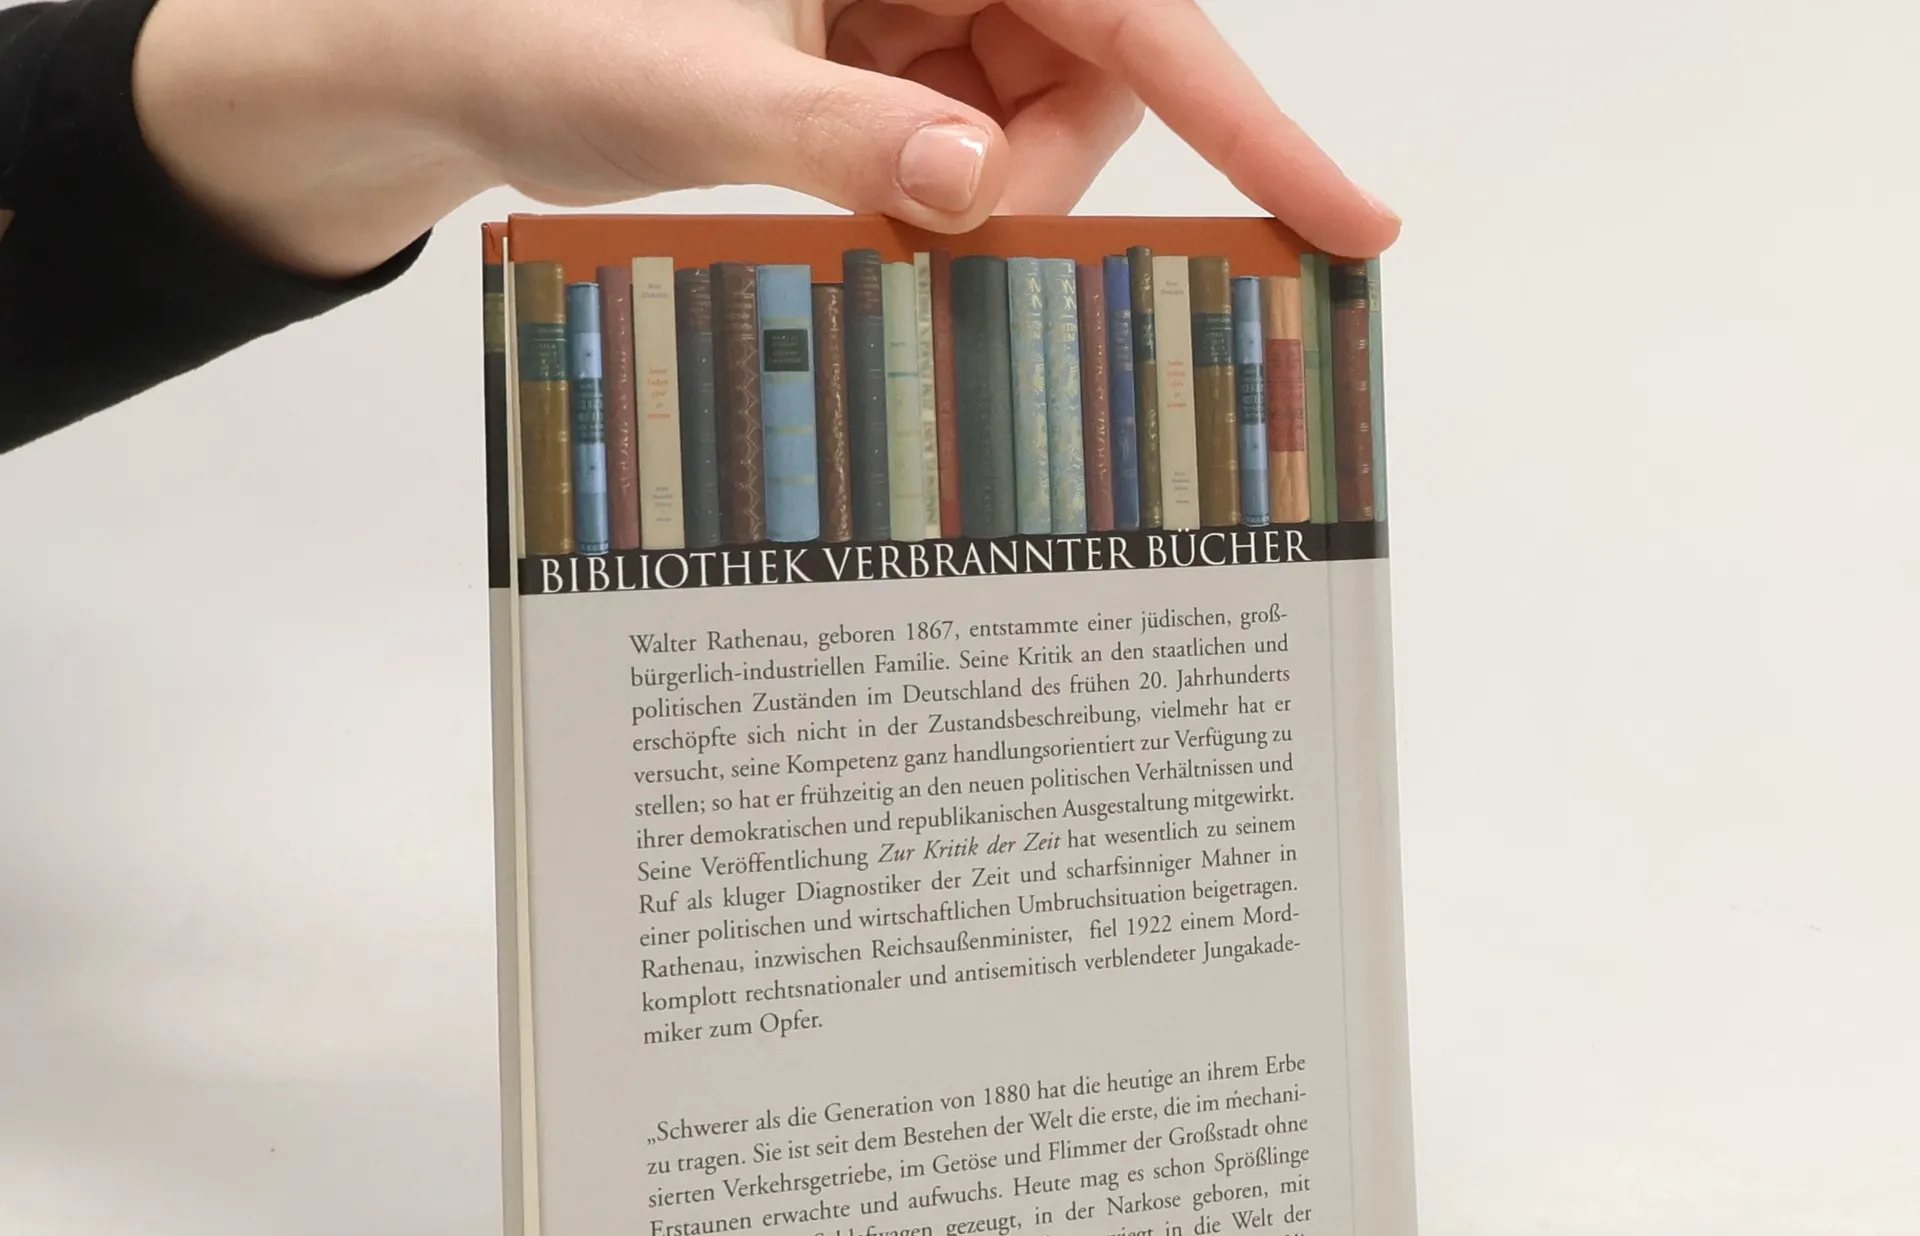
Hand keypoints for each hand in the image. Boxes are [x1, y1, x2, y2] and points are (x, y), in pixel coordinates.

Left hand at [133, 0, 1398, 279]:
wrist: (444, 53)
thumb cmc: (537, 26)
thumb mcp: (686, 86)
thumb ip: (836, 137)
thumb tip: (972, 186)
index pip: (1129, 7)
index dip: (1250, 116)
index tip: (1347, 217)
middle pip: (1092, 73)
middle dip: (1034, 171)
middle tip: (924, 217)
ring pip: (1033, 118)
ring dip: (973, 193)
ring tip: (850, 187)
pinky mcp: (878, 47)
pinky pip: (967, 136)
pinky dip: (932, 189)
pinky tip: (851, 182)